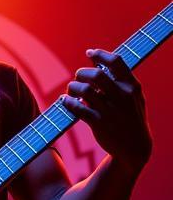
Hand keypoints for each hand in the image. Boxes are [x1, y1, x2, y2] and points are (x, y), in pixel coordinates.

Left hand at [61, 49, 151, 172]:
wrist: (134, 146)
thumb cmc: (130, 117)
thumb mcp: (134, 97)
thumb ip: (120, 81)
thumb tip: (97, 64)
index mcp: (132, 86)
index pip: (116, 62)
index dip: (100, 54)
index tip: (89, 52)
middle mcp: (122, 96)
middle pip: (96, 75)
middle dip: (81, 73)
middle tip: (78, 78)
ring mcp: (111, 110)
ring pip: (84, 90)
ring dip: (72, 88)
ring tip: (70, 91)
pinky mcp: (99, 123)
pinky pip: (77, 108)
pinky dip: (67, 102)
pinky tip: (64, 101)